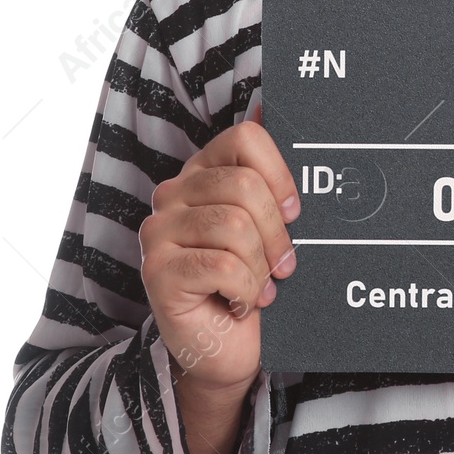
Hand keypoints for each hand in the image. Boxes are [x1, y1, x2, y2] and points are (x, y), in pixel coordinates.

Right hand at [139, 97, 298, 392]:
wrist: (230, 349)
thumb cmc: (254, 281)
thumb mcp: (271, 225)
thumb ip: (268, 172)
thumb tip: (270, 104)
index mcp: (203, 172)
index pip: (244, 139)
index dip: (281, 174)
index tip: (296, 211)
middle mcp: (173, 194)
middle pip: (244, 185)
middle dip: (277, 231)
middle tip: (285, 264)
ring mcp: (159, 231)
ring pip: (235, 226)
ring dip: (262, 265)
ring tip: (262, 286)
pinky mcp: (157, 271)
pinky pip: (222, 265)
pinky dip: (247, 289)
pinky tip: (241, 301)